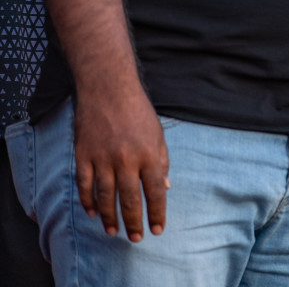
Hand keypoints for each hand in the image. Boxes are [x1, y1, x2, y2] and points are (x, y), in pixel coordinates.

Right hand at [73, 82, 168, 241]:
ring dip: (109, 217)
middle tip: (135, 239)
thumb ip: (162, 162)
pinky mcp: (83, 155)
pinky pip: (85, 185)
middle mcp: (127, 158)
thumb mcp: (158, 134)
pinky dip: (88, 201)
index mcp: (150, 153)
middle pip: (130, 198)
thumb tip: (165, 187)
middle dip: (134, 221)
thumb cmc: (138, 111)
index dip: (157, 212)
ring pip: (105, 196)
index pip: (155, 191)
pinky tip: (93, 212)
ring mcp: (103, 158)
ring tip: (113, 231)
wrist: (108, 89)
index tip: (157, 229)